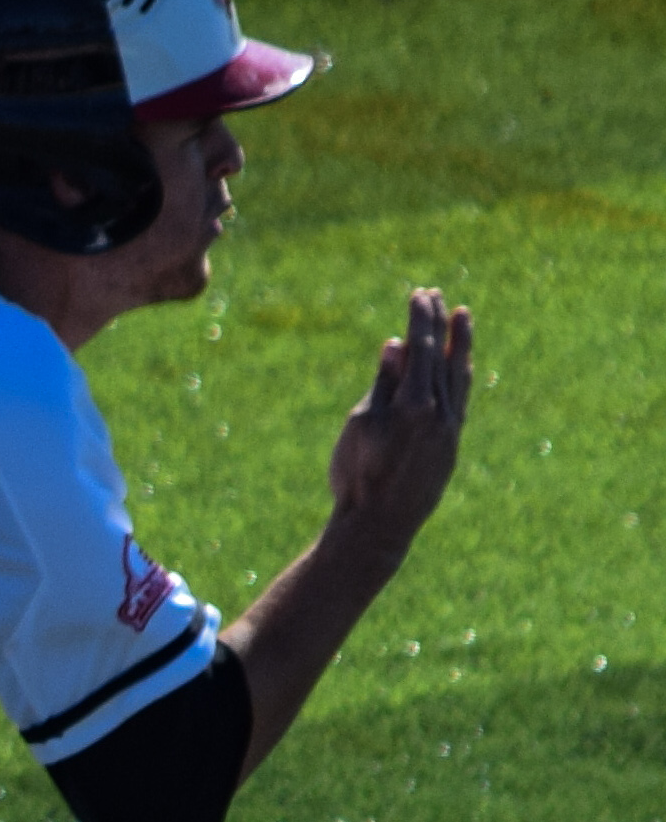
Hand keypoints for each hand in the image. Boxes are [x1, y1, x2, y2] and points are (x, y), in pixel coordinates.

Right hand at [326, 284, 473, 559]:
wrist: (378, 527)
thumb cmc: (358, 475)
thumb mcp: (362, 423)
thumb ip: (384, 383)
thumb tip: (399, 346)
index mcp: (414, 404)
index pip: (422, 349)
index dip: (422, 319)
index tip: (420, 295)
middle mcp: (440, 414)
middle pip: (444, 357)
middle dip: (441, 324)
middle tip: (438, 296)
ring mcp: (449, 430)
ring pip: (458, 377)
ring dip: (459, 345)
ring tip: (462, 318)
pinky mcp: (451, 445)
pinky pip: (460, 399)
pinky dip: (459, 375)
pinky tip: (459, 364)